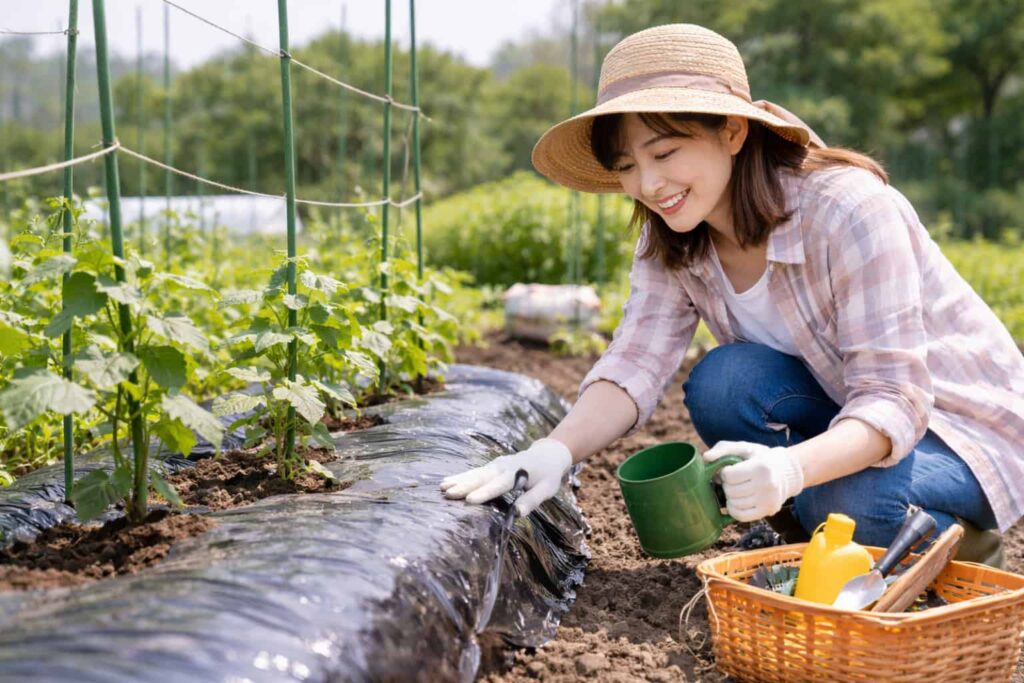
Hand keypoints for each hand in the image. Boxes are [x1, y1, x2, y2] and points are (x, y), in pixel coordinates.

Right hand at [440, 438, 572, 516]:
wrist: (547, 455)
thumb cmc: (548, 476)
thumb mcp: (546, 490)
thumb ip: (532, 500)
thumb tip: (517, 514)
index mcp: (517, 473)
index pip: (499, 485)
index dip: (485, 492)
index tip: (470, 500)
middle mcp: (503, 466)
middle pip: (482, 477)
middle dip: (465, 486)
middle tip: (448, 494)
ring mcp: (496, 465)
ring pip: (475, 473)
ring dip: (459, 480)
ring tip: (442, 488)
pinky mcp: (491, 466)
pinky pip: (474, 472)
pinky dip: (460, 477)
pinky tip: (446, 482)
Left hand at [703, 441, 804, 521]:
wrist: (785, 472)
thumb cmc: (759, 458)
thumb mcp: (744, 447)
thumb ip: (723, 449)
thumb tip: (706, 457)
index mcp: (761, 467)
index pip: (728, 475)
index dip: (725, 473)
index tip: (731, 470)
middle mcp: (767, 485)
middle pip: (730, 491)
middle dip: (727, 485)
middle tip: (734, 481)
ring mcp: (768, 500)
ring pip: (734, 504)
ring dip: (730, 497)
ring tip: (737, 489)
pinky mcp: (767, 511)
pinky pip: (740, 516)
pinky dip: (734, 509)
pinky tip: (737, 501)